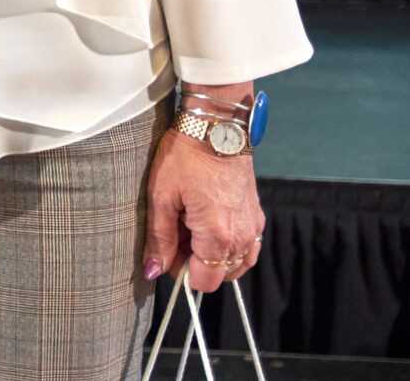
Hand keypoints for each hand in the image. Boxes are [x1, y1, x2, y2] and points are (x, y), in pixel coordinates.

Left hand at [145, 113, 265, 294]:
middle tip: (177, 231)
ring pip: (234, 263)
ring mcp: (253, 227)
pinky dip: (227, 245)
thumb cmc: (186, 157)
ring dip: (212, 255)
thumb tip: (152, 271)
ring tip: (190, 225)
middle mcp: (242, 238)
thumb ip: (159, 239)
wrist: (217, 128)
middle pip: (220, 275)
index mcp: (218, 236)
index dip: (182, 273)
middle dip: (195, 263)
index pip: (205, 282)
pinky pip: (245, 247)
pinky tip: (207, 222)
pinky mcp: (256, 216)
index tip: (167, 253)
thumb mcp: (161, 196)